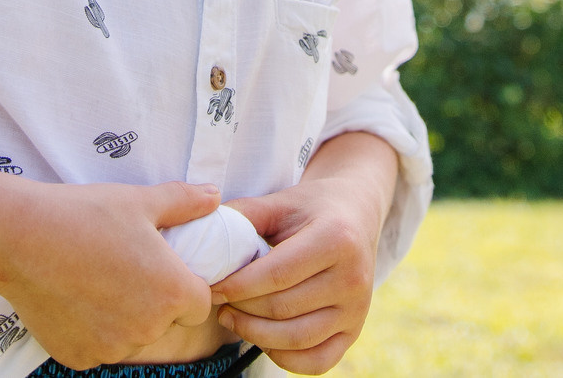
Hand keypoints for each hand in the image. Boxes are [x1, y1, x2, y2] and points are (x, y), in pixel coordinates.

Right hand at [0, 180, 219, 370]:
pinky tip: (73, 298)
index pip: (199, 304)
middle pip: (164, 322)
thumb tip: (215, 196)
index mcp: (172, 293)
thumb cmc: (84, 215)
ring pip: (131, 336)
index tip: (162, 268)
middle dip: (152, 301)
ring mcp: (111, 348)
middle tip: (124, 268)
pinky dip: (90, 330)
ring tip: (96, 280)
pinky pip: (97, 347)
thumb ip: (185, 202)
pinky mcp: (78, 357)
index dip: (185, 285)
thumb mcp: (140, 200)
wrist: (20, 237)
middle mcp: (147, 329)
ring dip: (123, 318)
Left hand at [212, 135, 398, 373]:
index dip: (238, 286)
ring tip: (232, 318)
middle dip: (242, 310)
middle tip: (216, 303)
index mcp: (336, 239)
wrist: (355, 215)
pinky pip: (316, 362)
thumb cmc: (310, 209)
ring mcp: (357, 309)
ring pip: (296, 339)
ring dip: (254, 334)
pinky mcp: (354, 332)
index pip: (277, 274)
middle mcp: (353, 277)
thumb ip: (244, 215)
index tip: (211, 287)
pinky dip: (283, 358)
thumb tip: (205, 233)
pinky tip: (262, 339)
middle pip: (284, 309)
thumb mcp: (280, 202)